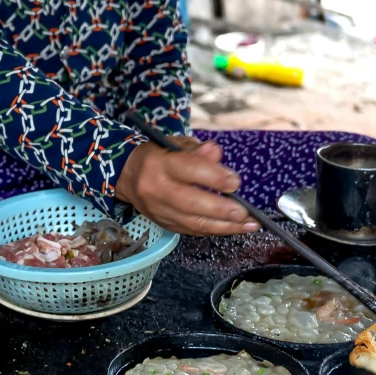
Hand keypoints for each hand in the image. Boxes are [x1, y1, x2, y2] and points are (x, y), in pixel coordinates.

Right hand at [116, 138, 254, 236]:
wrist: (127, 176)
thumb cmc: (158, 156)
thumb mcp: (174, 144)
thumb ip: (197, 150)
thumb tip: (216, 153)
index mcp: (159, 163)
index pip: (189, 170)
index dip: (214, 178)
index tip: (235, 183)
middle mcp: (156, 189)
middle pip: (190, 203)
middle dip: (221, 210)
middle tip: (244, 213)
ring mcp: (159, 210)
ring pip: (193, 223)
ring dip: (224, 226)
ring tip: (248, 225)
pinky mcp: (163, 224)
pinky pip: (191, 230)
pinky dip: (214, 230)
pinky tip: (232, 228)